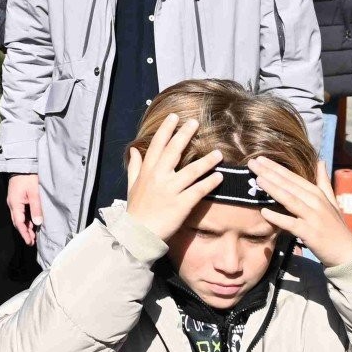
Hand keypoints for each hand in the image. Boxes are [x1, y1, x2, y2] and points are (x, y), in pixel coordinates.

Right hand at [7, 173, 42, 245]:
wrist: (22, 164)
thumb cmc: (28, 177)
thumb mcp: (34, 193)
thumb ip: (36, 209)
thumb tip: (37, 224)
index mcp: (15, 203)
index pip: (19, 223)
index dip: (24, 233)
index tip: (29, 242)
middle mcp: (12, 204)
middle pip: (17, 221)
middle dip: (24, 232)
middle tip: (32, 241)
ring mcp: (13, 200)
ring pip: (19, 217)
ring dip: (25, 226)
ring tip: (33, 234)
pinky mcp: (16, 197)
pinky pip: (20, 211)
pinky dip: (25, 219)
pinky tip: (32, 222)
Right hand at [121, 114, 223, 243]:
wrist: (137, 234)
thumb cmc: (136, 210)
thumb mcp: (131, 186)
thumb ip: (135, 167)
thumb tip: (134, 150)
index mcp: (148, 171)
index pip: (157, 145)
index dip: (166, 129)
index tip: (175, 117)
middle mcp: (159, 177)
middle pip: (174, 151)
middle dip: (185, 135)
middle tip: (195, 122)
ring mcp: (170, 190)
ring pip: (191, 171)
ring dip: (206, 161)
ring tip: (218, 153)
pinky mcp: (181, 204)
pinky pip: (198, 190)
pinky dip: (209, 183)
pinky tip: (219, 177)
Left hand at [248, 156, 351, 266]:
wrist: (347, 252)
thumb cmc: (336, 227)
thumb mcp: (331, 202)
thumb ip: (324, 182)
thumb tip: (320, 161)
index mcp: (317, 193)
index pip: (293, 177)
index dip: (276, 167)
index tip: (260, 158)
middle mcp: (315, 202)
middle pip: (289, 185)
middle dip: (270, 173)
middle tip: (252, 163)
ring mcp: (313, 217)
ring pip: (290, 200)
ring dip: (273, 189)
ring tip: (258, 180)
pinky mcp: (310, 232)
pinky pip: (291, 223)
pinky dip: (278, 218)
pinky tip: (264, 212)